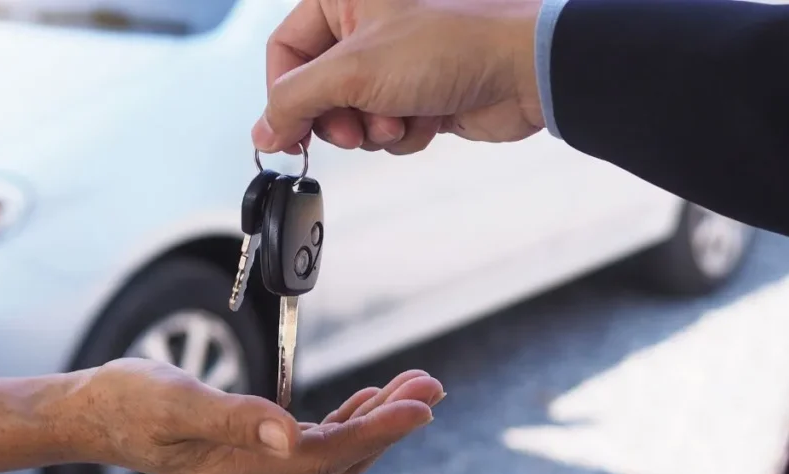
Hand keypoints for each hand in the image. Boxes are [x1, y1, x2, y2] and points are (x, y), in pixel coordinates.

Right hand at [64, 358, 443, 473]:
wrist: (94, 412)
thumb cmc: (127, 402)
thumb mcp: (174, 402)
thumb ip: (233, 417)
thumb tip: (290, 431)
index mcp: (241, 471)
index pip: (327, 455)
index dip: (379, 430)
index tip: (421, 406)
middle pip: (341, 456)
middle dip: (390, 423)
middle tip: (431, 387)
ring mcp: (255, 467)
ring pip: (333, 449)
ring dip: (375, 419)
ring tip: (413, 387)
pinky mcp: (252, 451)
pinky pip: (314, 442)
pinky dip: (346, 421)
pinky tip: (364, 400)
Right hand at [252, 0, 544, 154]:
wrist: (524, 69)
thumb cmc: (452, 44)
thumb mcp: (354, 71)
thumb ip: (294, 100)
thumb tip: (263, 129)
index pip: (284, 52)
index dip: (284, 97)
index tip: (288, 133)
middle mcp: (364, 25)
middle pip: (315, 89)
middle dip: (338, 118)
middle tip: (353, 129)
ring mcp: (392, 61)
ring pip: (351, 115)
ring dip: (374, 128)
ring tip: (402, 116)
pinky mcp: (416, 92)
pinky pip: (385, 127)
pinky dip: (403, 132)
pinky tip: (428, 118)